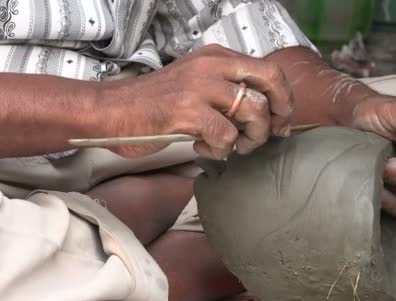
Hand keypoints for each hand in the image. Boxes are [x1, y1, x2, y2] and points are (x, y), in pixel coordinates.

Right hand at [103, 44, 293, 158]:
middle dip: (278, 113)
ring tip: (233, 145)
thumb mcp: (196, 84)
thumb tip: (266, 115)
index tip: (281, 119)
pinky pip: (226, 136)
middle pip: (269, 82)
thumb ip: (228, 92)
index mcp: (216, 58)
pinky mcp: (187, 112)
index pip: (268, 69)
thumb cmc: (155, 104)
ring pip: (253, 112)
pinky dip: (221, 149)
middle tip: (272, 134)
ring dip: (251, 138)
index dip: (283, 96)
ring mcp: (200, 87)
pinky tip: (205, 146)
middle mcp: (212, 66)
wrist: (112, 111)